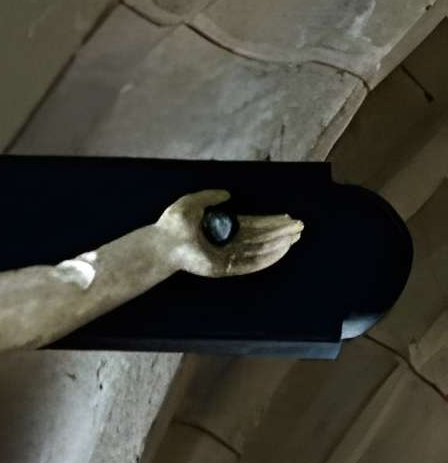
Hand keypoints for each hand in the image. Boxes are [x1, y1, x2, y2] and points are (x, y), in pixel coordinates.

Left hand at [156, 188, 303, 279]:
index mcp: (223, 228)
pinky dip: (267, 258)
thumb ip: (211, 197)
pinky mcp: (224, 268)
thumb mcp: (194, 202)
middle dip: (280, 233)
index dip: (271, 222)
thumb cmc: (173, 223)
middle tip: (299, 227)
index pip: (254, 226)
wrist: (162, 241)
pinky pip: (250, 264)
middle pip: (261, 238)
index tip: (287, 217)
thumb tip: (228, 194)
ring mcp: (227, 256)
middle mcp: (228, 243)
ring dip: (278, 244)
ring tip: (295, 237)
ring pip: (259, 251)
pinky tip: (281, 250)